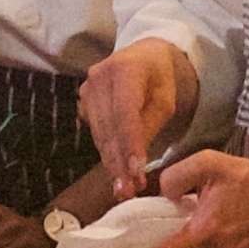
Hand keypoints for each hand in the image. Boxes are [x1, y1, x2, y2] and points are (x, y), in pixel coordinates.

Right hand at [78, 42, 196, 199]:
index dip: (130, 145)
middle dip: (119, 163)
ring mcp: (86, 89)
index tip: (136, 172)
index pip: (125, 113)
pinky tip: (116, 172)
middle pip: (108, 128)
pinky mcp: (83, 101)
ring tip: (124, 188)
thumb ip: (151, 125)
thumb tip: (135, 161)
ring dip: (111, 163)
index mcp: (125, 69)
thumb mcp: (166, 99)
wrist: (143, 56)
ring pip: (99, 134)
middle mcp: (99, 77)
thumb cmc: (159, 78)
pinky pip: (95, 133)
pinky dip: (106, 153)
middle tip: (130, 191)